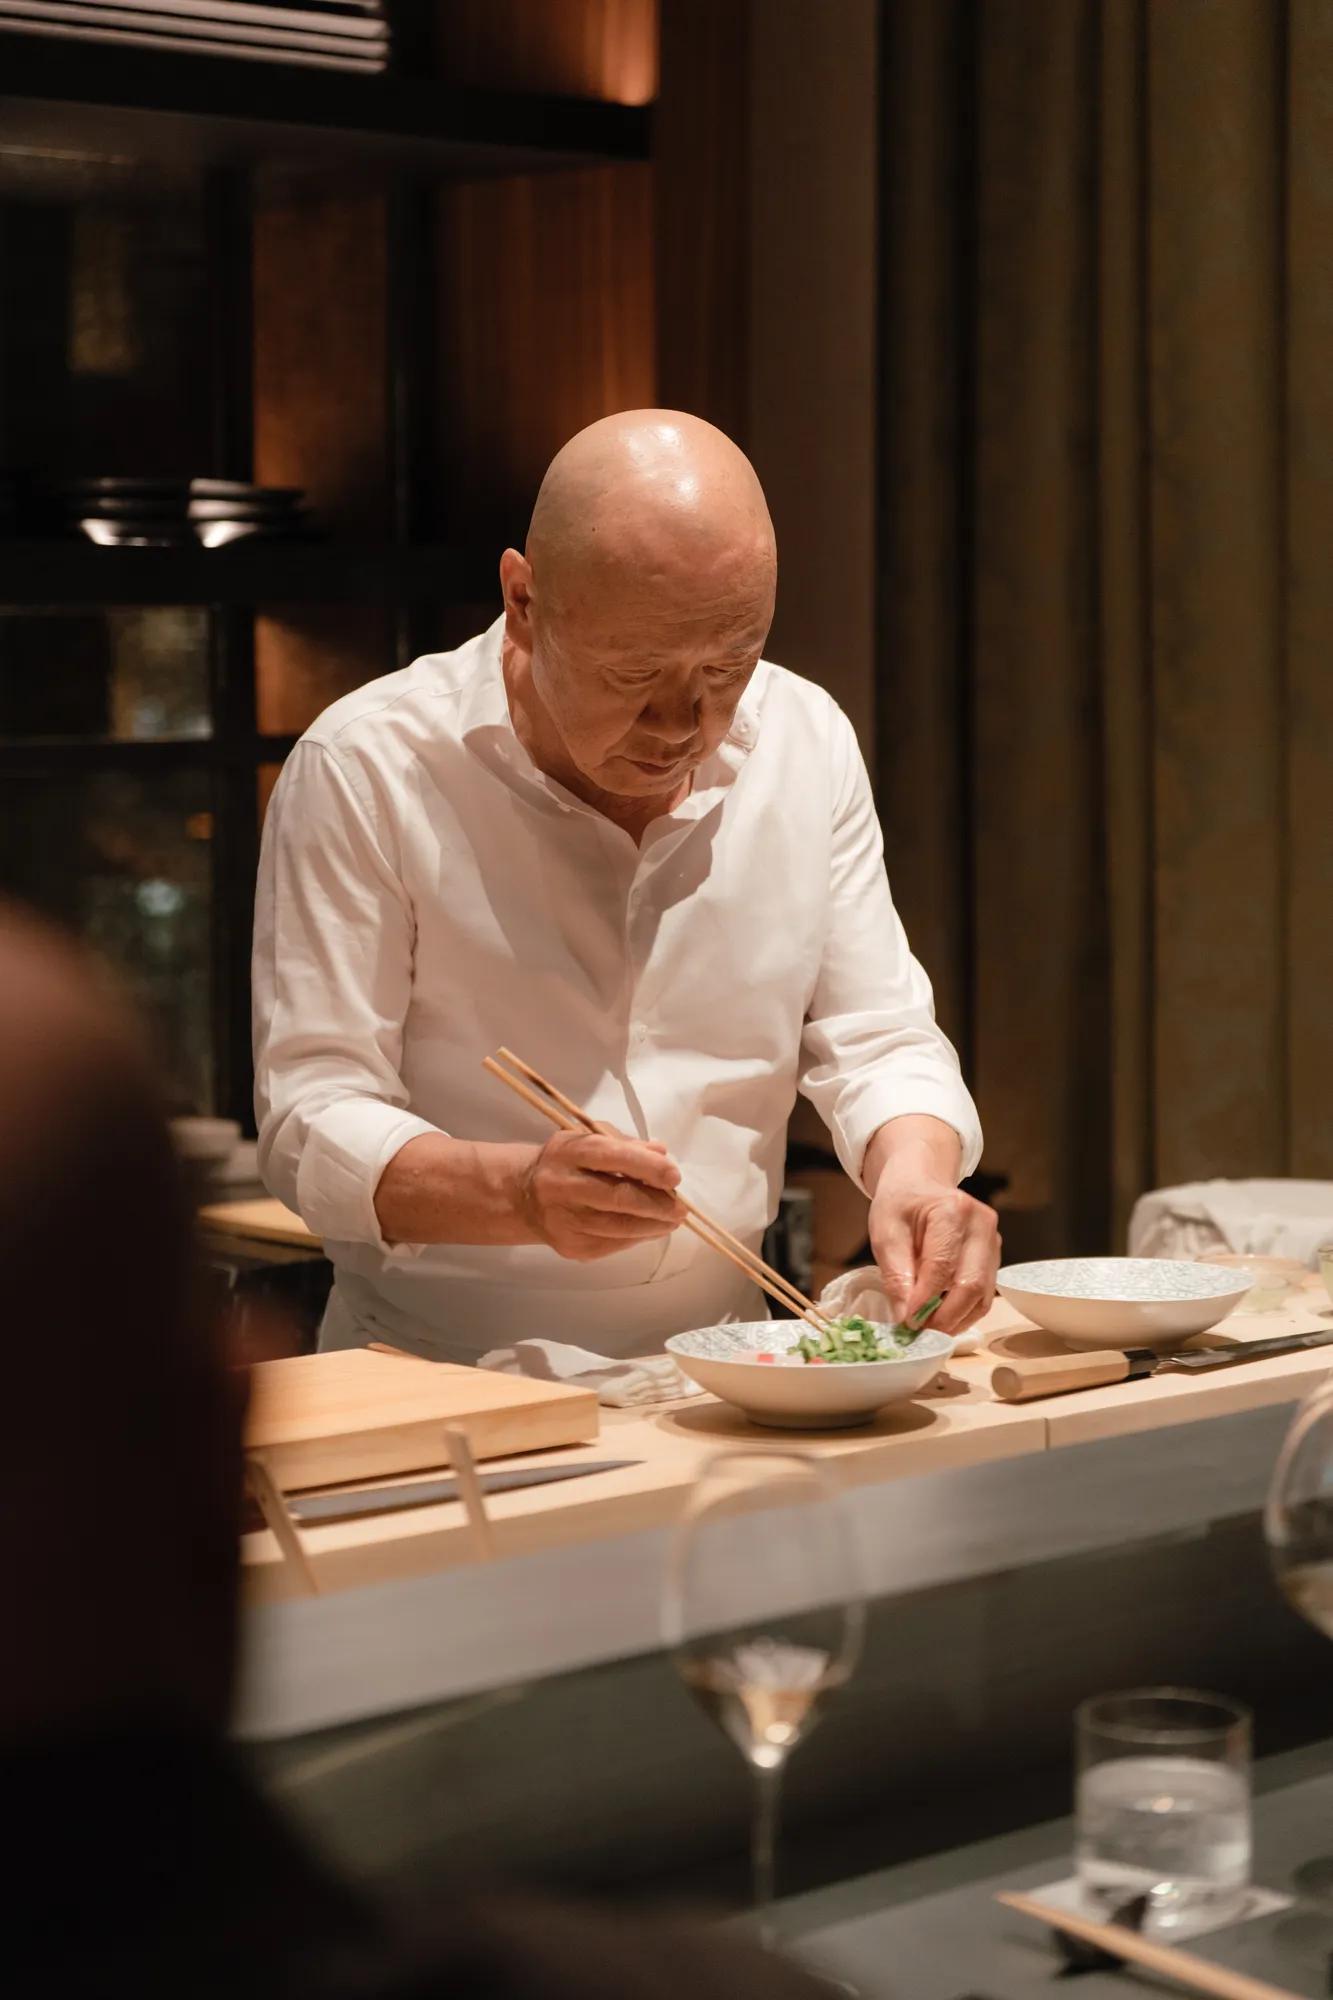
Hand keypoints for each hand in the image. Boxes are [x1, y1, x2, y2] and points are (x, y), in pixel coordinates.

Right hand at [516, 1128, 684, 1262]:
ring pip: (619, 1227)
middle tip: (681, 1207)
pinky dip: (637, 1236)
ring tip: (672, 1220)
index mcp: (568, 1151)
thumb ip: (625, 1144)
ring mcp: (563, 1220)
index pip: (612, 1156)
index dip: (646, 1167)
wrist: (525, 1195)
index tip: (674, 1176)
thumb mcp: (590, 1139)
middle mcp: (561, 1185)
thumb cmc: (568, 1161)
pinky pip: (612, 1243)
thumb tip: (661, 1152)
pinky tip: (650, 1229)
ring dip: (653, 1225)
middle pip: (618, 1198)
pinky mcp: (569, 1246)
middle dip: (656, 1204)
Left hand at [869, 1173, 1000, 1333]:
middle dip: (944, 1317)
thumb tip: (905, 1315)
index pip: (941, 1267)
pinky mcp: (994, 1257)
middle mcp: (982, 1225)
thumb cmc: (901, 1204)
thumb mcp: (885, 1230)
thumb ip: (896, 1273)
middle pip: (970, 1285)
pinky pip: (984, 1295)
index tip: (906, 1322)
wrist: (920, 1183)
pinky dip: (963, 1313)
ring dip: (955, 1320)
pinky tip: (942, 1317)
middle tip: (918, 1332)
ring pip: (982, 1296)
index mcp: (953, 1210)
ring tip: (927, 1328)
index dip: (925, 1301)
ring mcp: (993, 1241)